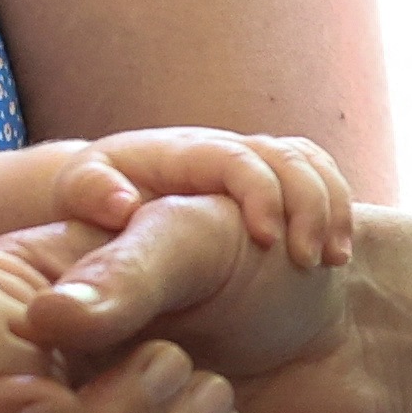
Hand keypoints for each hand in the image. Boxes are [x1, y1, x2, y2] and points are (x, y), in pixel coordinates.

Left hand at [56, 128, 358, 268]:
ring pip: (309, 166)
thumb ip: (91, 192)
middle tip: (313, 262)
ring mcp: (249, 164)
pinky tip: (334, 256)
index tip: (268, 240)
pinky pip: (315, 179)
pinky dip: (334, 210)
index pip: (237, 159)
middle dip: (310, 205)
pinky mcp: (266, 184)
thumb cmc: (90, 198)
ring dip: (330, 208)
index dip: (260, 192)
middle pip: (287, 158)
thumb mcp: (77, 192)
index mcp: (184, 153)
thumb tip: (121, 204)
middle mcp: (224, 150)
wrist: (107, 194)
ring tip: (333, 261)